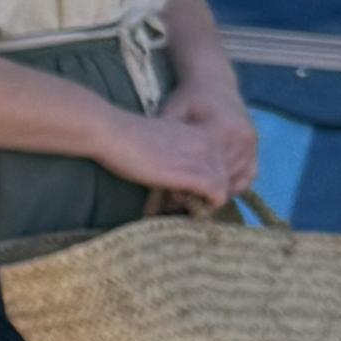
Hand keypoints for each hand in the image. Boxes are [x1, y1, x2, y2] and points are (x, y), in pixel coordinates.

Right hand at [91, 111, 229, 202]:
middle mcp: (212, 144)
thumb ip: (181, 156)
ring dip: (204, 202)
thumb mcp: (165, 144)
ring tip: (177, 207)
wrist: (114, 133)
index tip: (185, 192)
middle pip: (227, 178)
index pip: (222, 164)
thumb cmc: (127, 139)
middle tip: (180, 203)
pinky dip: (202, 207)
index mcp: (205, 133)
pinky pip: (217, 197)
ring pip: (224, 189)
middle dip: (206, 194)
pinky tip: (179, 206)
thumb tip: (184, 183)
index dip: (207, 182)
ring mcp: (207, 158)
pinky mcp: (197, 174)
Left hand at [160, 81, 259, 198]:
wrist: (213, 81)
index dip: (192, 189)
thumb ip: (168, 141)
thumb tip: (156, 169)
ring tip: (200, 202)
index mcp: (221, 130)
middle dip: (205, 195)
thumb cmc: (186, 98)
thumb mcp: (171, 114)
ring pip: (238, 180)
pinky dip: (235, 185)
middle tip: (186, 206)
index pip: (210, 172)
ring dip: (220, 193)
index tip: (176, 200)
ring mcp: (251, 141)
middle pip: (224, 179)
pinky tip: (218, 192)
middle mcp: (241, 137)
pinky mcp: (254, 143)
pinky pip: (249, 173)